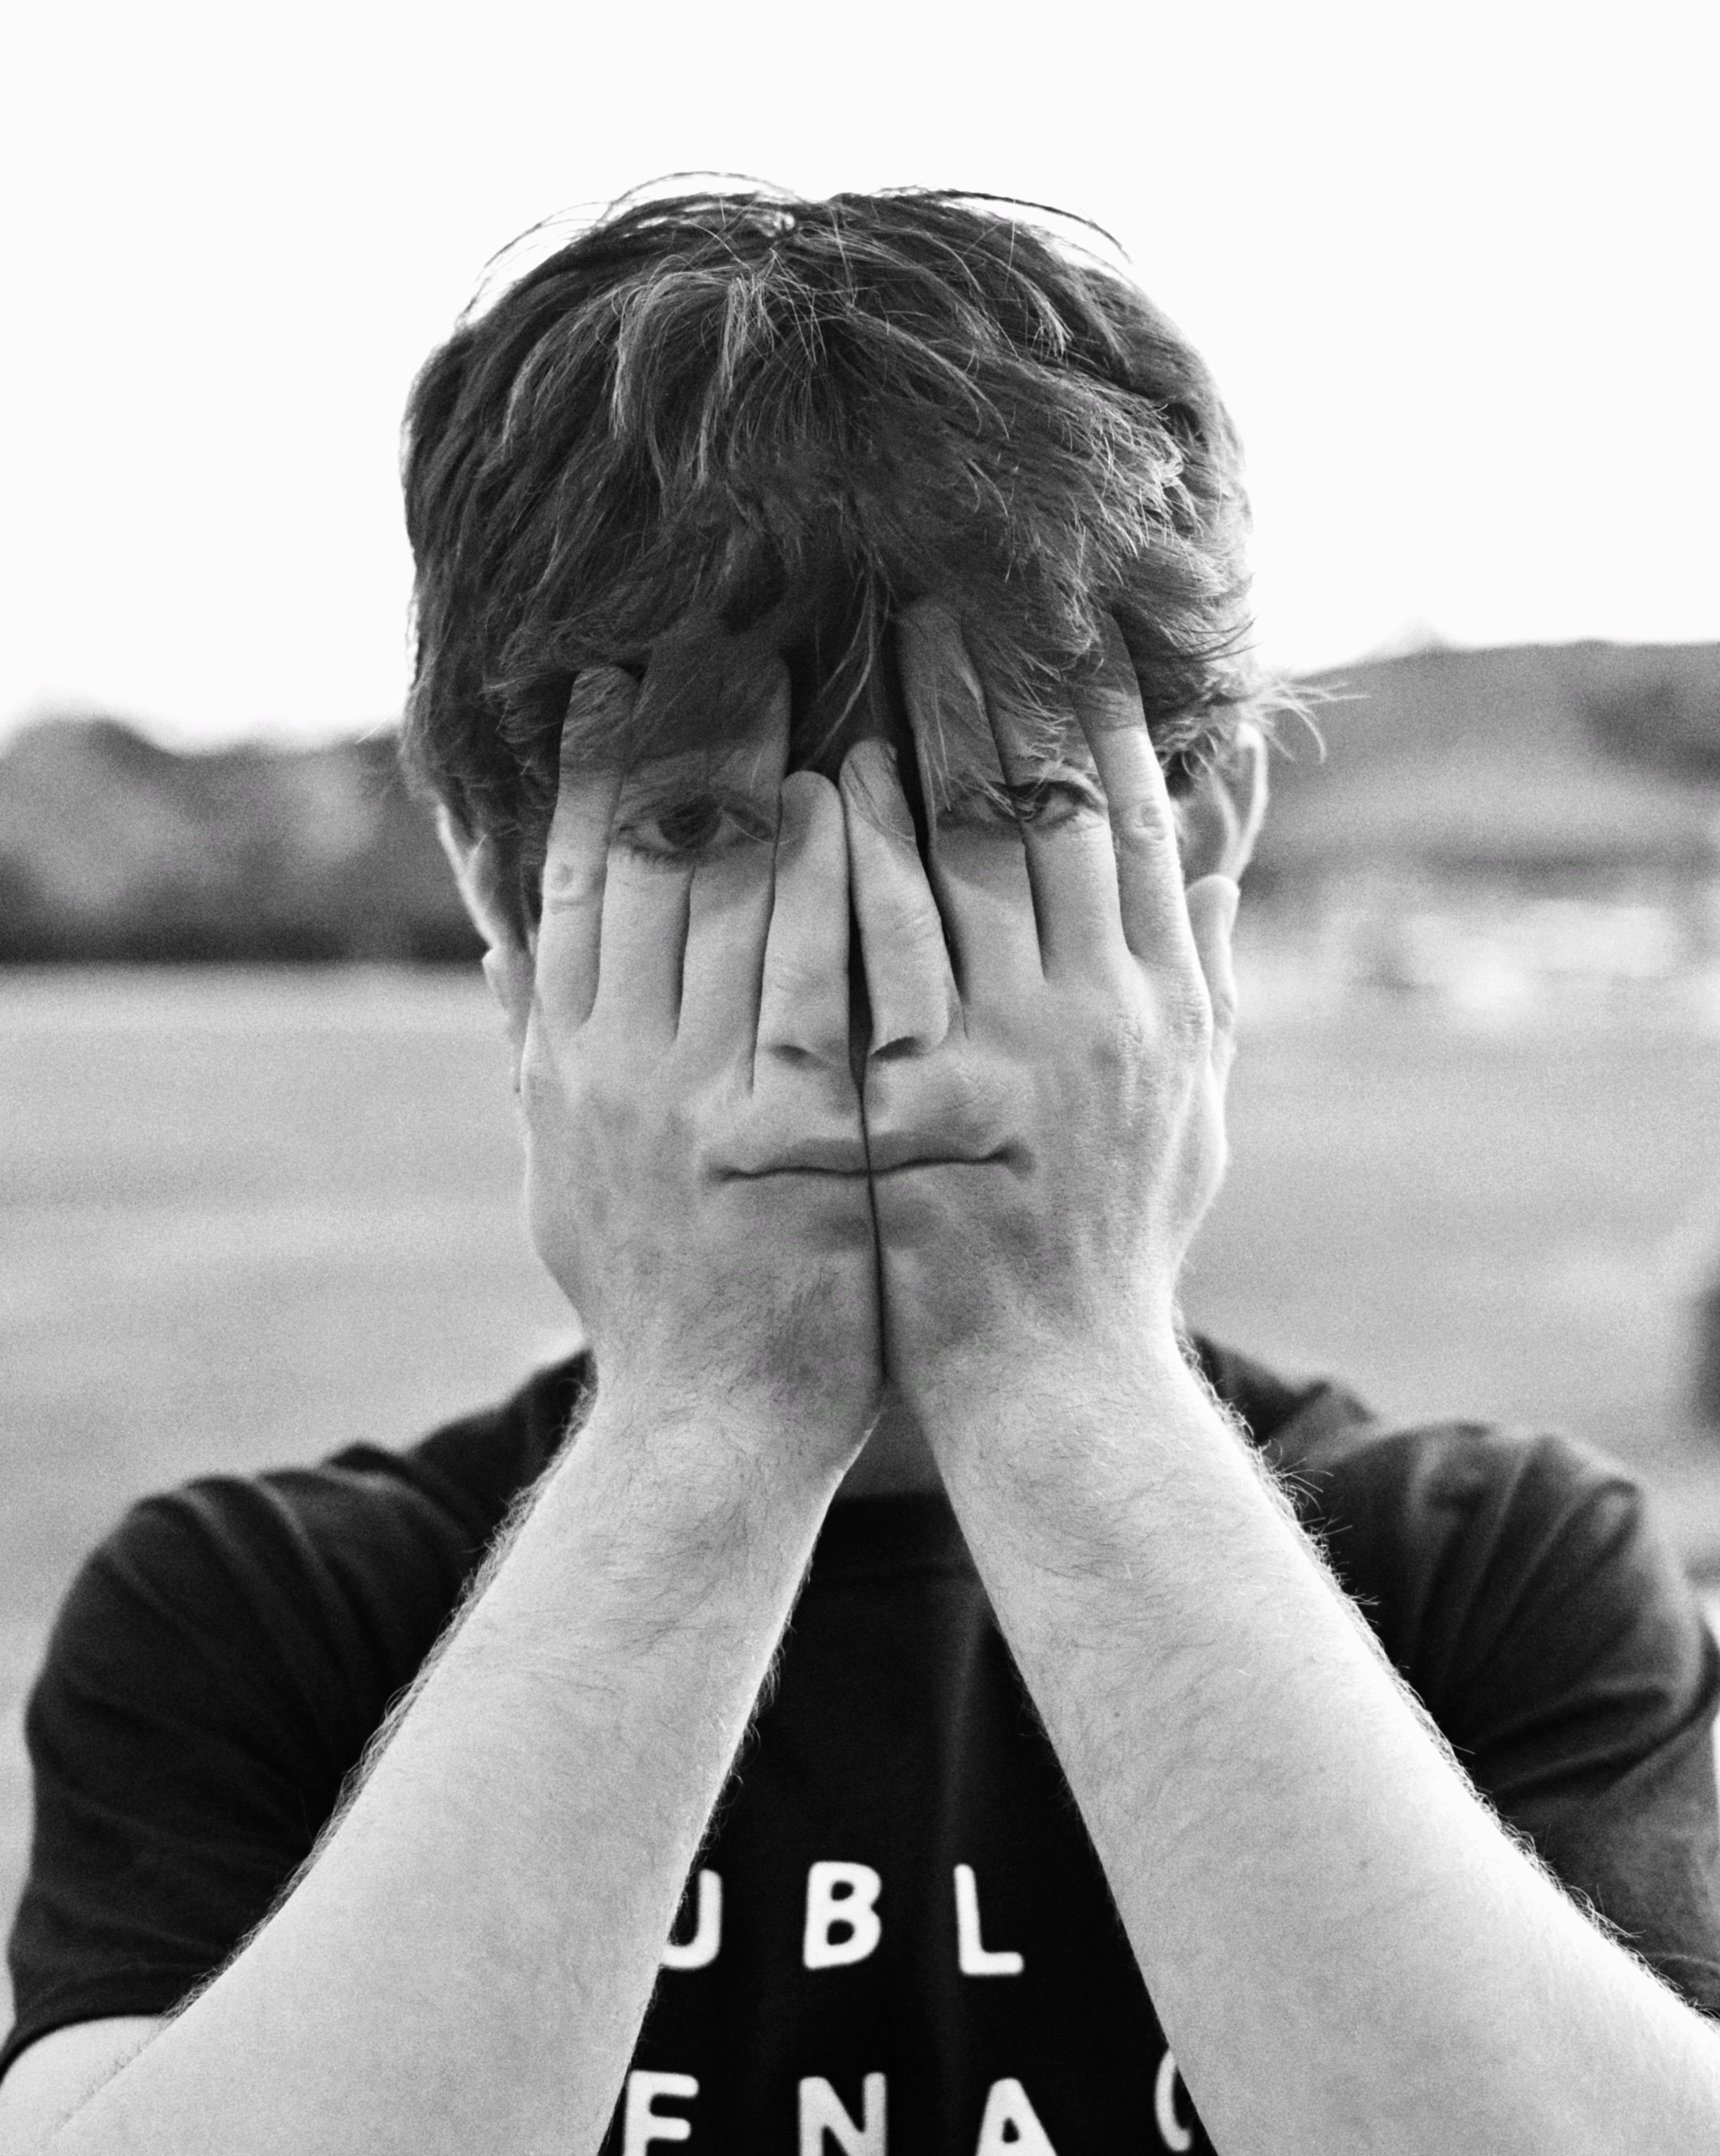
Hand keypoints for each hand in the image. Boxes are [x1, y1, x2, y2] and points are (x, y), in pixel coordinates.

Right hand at [496, 623, 883, 1480]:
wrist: (713, 1432)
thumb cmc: (654, 1299)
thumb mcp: (567, 1174)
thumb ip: (539, 1055)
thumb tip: (503, 946)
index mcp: (570, 1068)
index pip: (572, 884)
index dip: (587, 768)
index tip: (610, 666)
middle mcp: (623, 1072)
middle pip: (642, 865)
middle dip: (677, 731)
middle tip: (716, 615)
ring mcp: (709, 1107)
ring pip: (725, 902)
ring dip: (760, 772)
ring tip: (801, 663)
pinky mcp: (799, 1145)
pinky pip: (816, 984)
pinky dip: (829, 885)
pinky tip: (858, 798)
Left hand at [840, 602, 1238, 1436]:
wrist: (1054, 1393)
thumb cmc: (1110, 1245)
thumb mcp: (1186, 1112)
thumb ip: (1199, 977)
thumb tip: (1216, 855)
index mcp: (1164, 1006)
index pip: (1136, 821)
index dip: (1097, 709)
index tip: (1055, 617)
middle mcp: (1104, 1019)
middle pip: (1054, 814)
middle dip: (1002, 689)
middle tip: (944, 588)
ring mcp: (1012, 1066)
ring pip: (969, 864)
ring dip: (921, 742)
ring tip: (865, 647)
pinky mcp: (921, 1117)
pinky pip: (884, 962)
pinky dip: (857, 865)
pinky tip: (818, 785)